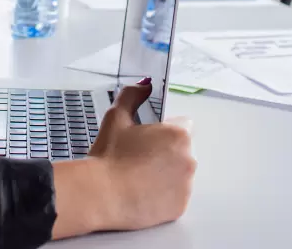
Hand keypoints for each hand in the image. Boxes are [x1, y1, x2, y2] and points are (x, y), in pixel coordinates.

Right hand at [85, 83, 195, 231]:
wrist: (101, 195)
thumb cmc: (109, 157)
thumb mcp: (116, 117)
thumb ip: (132, 95)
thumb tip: (144, 84)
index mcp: (178, 135)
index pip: (182, 125)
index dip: (163, 129)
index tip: (147, 137)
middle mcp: (189, 160)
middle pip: (181, 150)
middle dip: (164, 152)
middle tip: (137, 157)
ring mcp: (186, 187)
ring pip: (178, 175)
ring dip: (164, 174)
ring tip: (136, 178)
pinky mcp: (179, 208)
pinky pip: (174, 197)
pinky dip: (162, 196)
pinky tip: (141, 193)